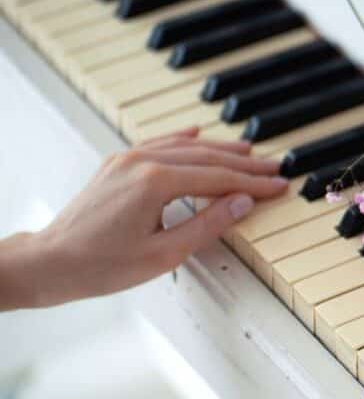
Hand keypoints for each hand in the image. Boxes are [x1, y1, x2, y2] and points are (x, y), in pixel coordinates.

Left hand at [0, 128, 286, 308]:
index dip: (253, 183)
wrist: (51, 262)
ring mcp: (127, 160)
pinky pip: (157, 143)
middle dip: (244, 164)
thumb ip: (208, 224)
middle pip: (206, 158)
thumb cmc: (101, 265)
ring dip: (219, 149)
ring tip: (249, 152)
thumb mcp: (165, 253)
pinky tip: (196, 133)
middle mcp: (141, 162)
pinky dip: (182, 139)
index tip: (278, 185)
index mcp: (155, 182)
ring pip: (184, 147)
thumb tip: (242, 202)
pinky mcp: (117, 165)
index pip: (219, 178)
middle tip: (274, 168)